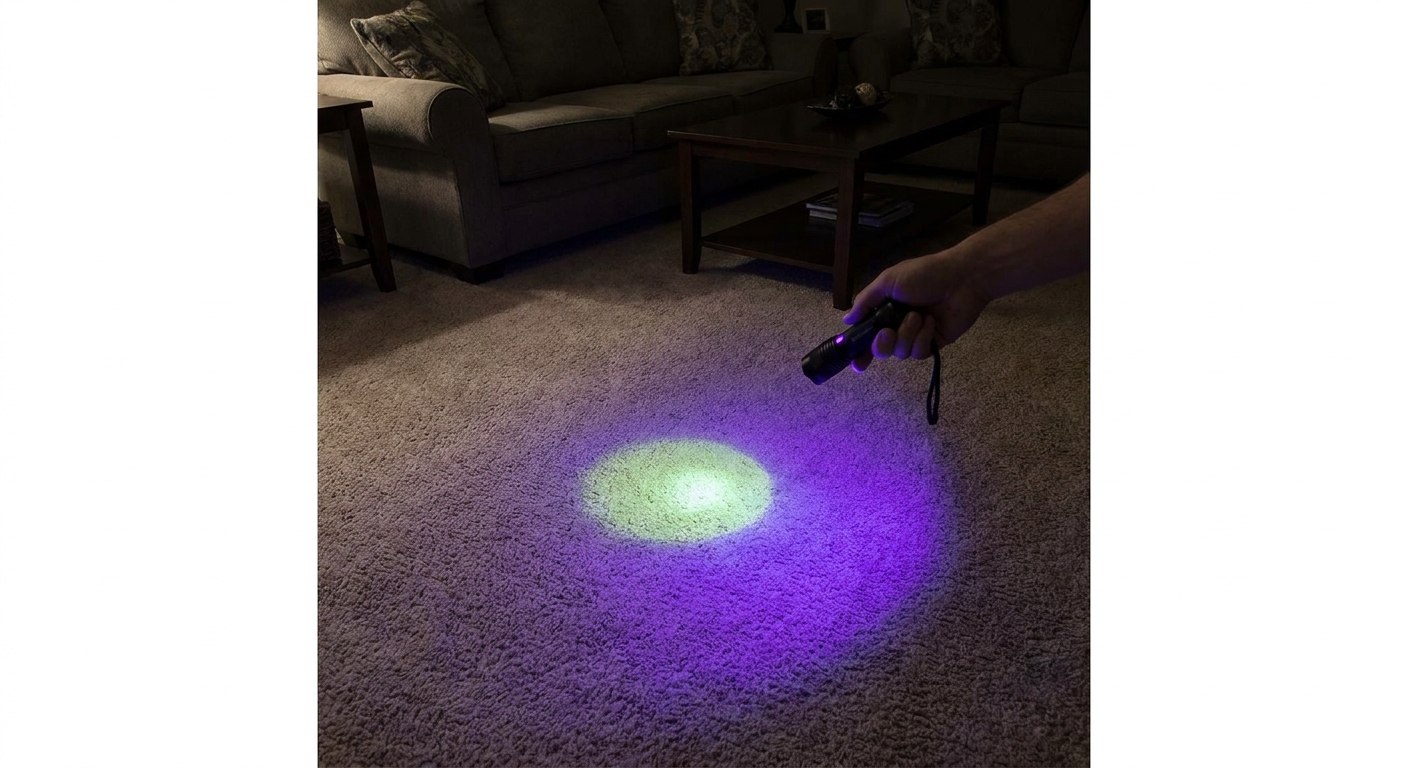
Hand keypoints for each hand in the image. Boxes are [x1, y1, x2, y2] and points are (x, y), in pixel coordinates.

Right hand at [844, 248, 989, 372]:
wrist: (962, 279)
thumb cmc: (925, 274)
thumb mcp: (889, 280)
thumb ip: (866, 301)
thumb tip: (847, 319)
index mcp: (885, 309)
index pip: (867, 335)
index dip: (859, 350)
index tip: (856, 362)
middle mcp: (898, 324)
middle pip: (881, 350)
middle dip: (882, 345)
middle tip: (888, 333)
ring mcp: (916, 335)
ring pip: (900, 352)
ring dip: (907, 334)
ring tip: (919, 315)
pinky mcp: (933, 343)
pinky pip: (919, 352)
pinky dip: (923, 337)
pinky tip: (932, 322)